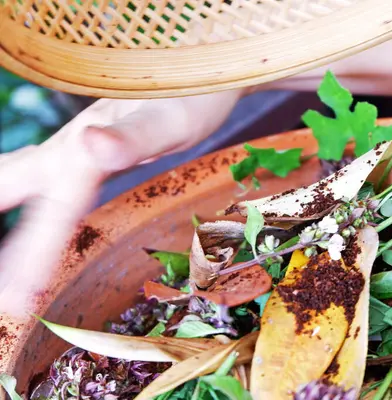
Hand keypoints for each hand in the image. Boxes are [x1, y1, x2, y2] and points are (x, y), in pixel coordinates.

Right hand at [0, 91, 242, 315]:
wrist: (196, 72)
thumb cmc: (189, 98)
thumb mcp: (168, 118)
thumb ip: (132, 135)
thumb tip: (88, 144)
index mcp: (82, 151)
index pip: (53, 213)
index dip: (32, 256)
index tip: (15, 300)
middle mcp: (66, 150)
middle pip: (7, 187)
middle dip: (1, 238)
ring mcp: (71, 149)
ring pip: (14, 180)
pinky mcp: (82, 151)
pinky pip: (39, 181)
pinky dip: (16, 202)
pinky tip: (19, 212)